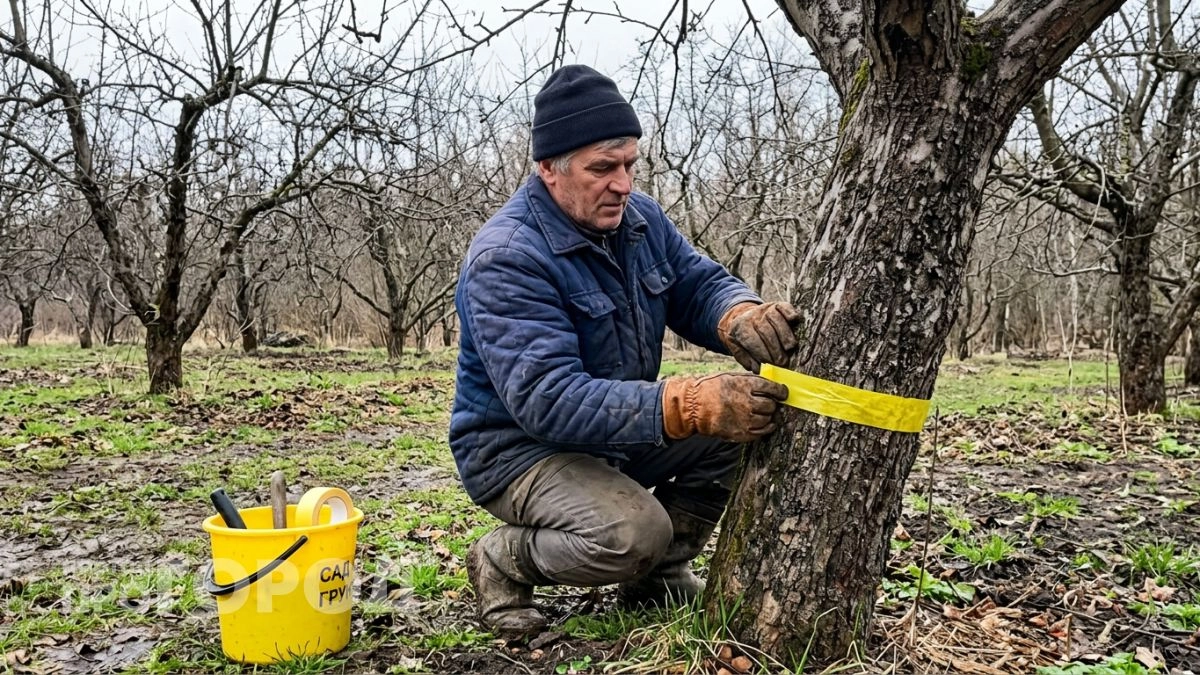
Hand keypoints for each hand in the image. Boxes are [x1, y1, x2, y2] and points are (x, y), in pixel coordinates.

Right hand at [661, 373, 788, 442]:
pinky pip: (762, 432)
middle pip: (771, 405)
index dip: (781, 391)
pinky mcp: (741, 432)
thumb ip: (750, 381)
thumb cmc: (711, 389)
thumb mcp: (730, 377)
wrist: (693, 407)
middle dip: (772, 404)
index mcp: (745, 385)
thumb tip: (769, 386)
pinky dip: (767, 428)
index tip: (783, 393)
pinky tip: (766, 424)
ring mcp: (745, 419)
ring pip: (768, 419)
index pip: (772, 388)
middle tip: (769, 403)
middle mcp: (747, 402)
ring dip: (768, 416)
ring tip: (762, 413)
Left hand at [718, 302, 800, 372]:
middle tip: (782, 362)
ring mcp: (765, 309)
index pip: (751, 340)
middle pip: (765, 331)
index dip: (761, 353)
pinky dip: (790, 312)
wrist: (743, 316)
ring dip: (784, 334)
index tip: (770, 365)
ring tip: (789, 348)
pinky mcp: (777, 305)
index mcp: (740, 326)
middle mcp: (752, 315)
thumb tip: (756, 369)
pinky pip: (785, 307)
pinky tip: (794, 319)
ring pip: (776, 319)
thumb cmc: (743, 338)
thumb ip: (744, 358)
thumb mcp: (737, 347)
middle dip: (775, 348)